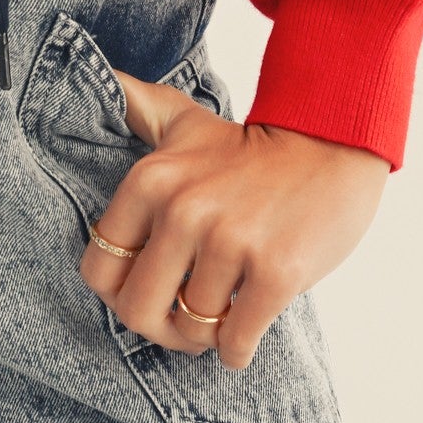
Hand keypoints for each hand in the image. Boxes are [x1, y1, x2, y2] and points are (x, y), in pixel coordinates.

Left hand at [78, 68, 387, 371]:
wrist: (331, 143)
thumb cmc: (249, 146)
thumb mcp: (181, 121)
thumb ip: (133, 106)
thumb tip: (91, 73)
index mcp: (150, 182)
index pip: (98, 270)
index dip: (118, 293)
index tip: (146, 292)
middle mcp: (183, 211)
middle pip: (137, 311)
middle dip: (159, 328)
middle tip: (182, 322)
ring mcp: (230, 243)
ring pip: (191, 330)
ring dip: (204, 337)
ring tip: (220, 317)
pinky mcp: (276, 273)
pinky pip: (235, 342)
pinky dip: (236, 350)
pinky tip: (245, 333)